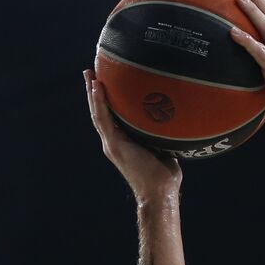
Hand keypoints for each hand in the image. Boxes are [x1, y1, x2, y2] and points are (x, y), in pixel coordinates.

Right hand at [84, 70, 181, 203]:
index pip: (110, 118)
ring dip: (92, 93)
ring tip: (89, 74)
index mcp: (122, 143)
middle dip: (94, 92)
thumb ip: (160, 134)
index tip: (105, 83)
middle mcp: (113, 143)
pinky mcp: (115, 145)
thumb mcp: (162, 148)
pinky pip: (104, 119)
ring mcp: (112, 144)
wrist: (160, 192)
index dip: (106, 101)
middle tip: (91, 72)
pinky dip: (100, 102)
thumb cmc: (165, 176)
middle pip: (100, 113)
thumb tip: (174, 118)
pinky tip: (97, 87)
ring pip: (98, 114)